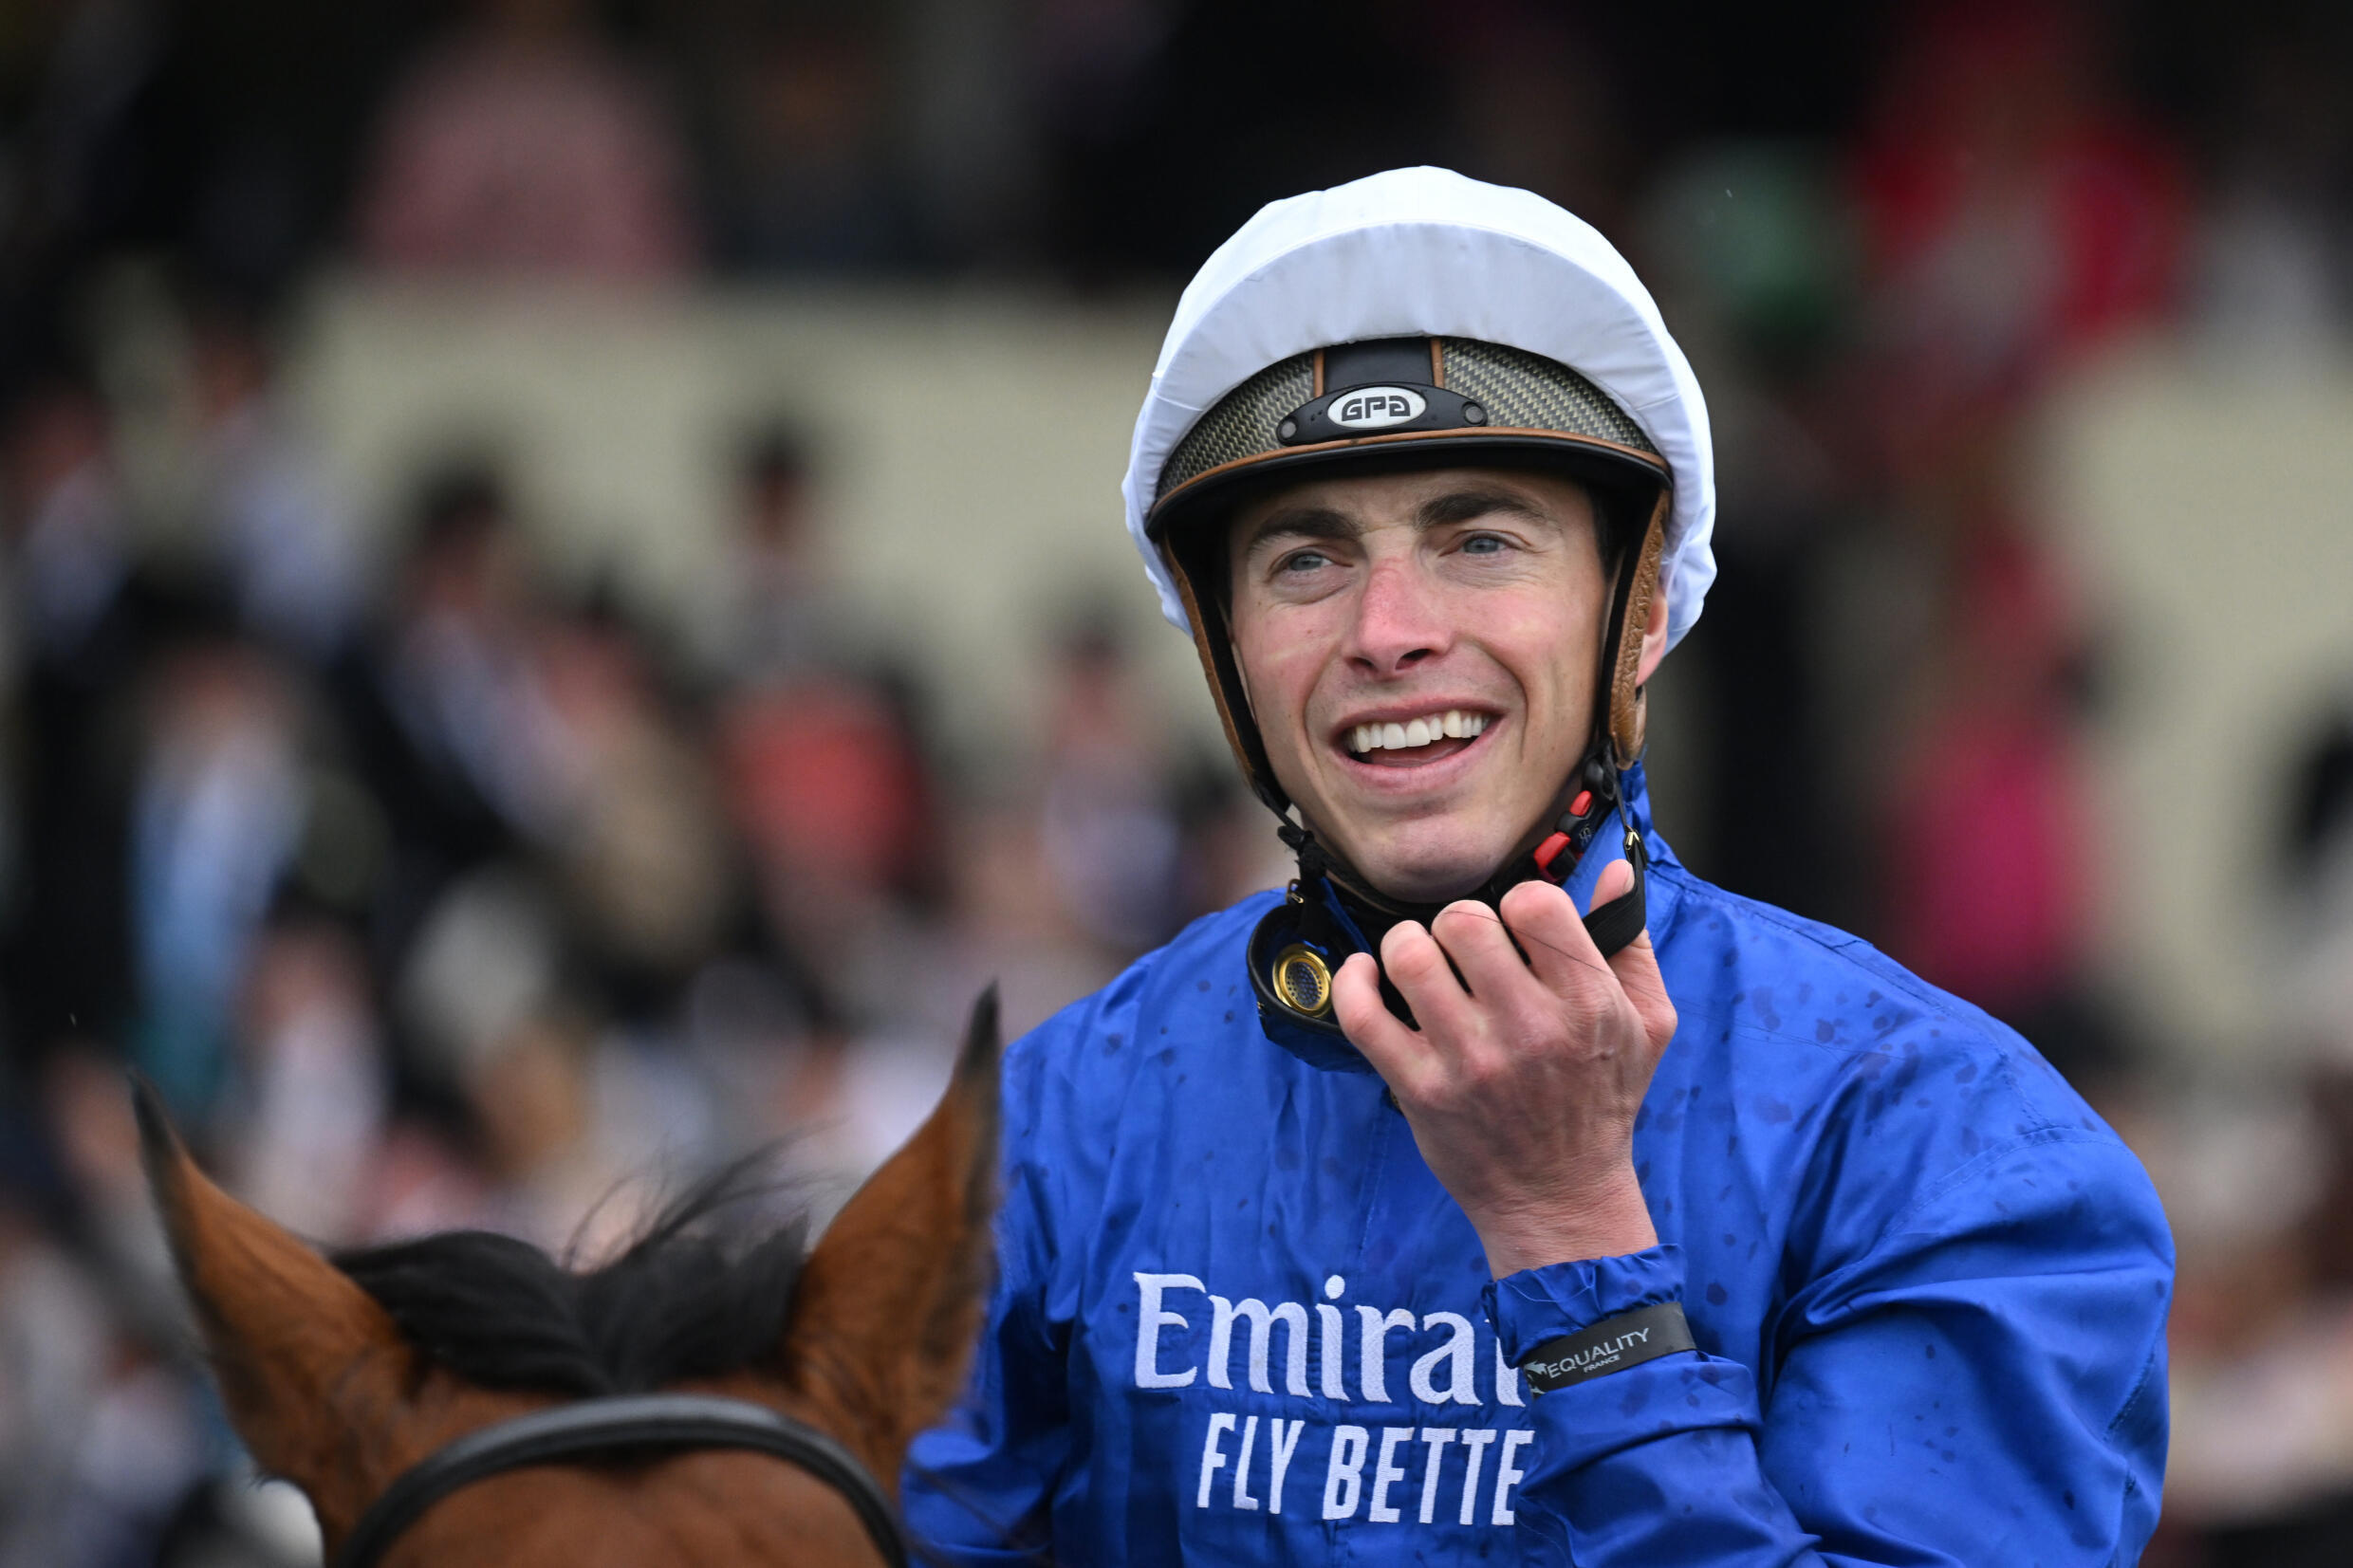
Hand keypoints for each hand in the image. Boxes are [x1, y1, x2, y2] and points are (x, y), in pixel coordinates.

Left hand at [1332, 860, 1677, 1276]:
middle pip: (1464, 921)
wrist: (1559, 1198)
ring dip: (1408, 945)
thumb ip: (1630, 944)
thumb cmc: (1602, 1104)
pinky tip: (1370, 974)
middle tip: (1465, 949)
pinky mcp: (1418, 1089)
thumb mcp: (1645, 1024)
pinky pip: (1363, 1014)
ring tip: (1423, 962)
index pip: (1533, 903)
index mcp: (1586, 1003)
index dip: (1519, 903)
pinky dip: (1355, 981)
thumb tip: (1611, 871)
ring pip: (1410, 956)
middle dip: (1459, 922)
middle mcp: (1527, 1029)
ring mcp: (1467, 1060)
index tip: (1516, 928)